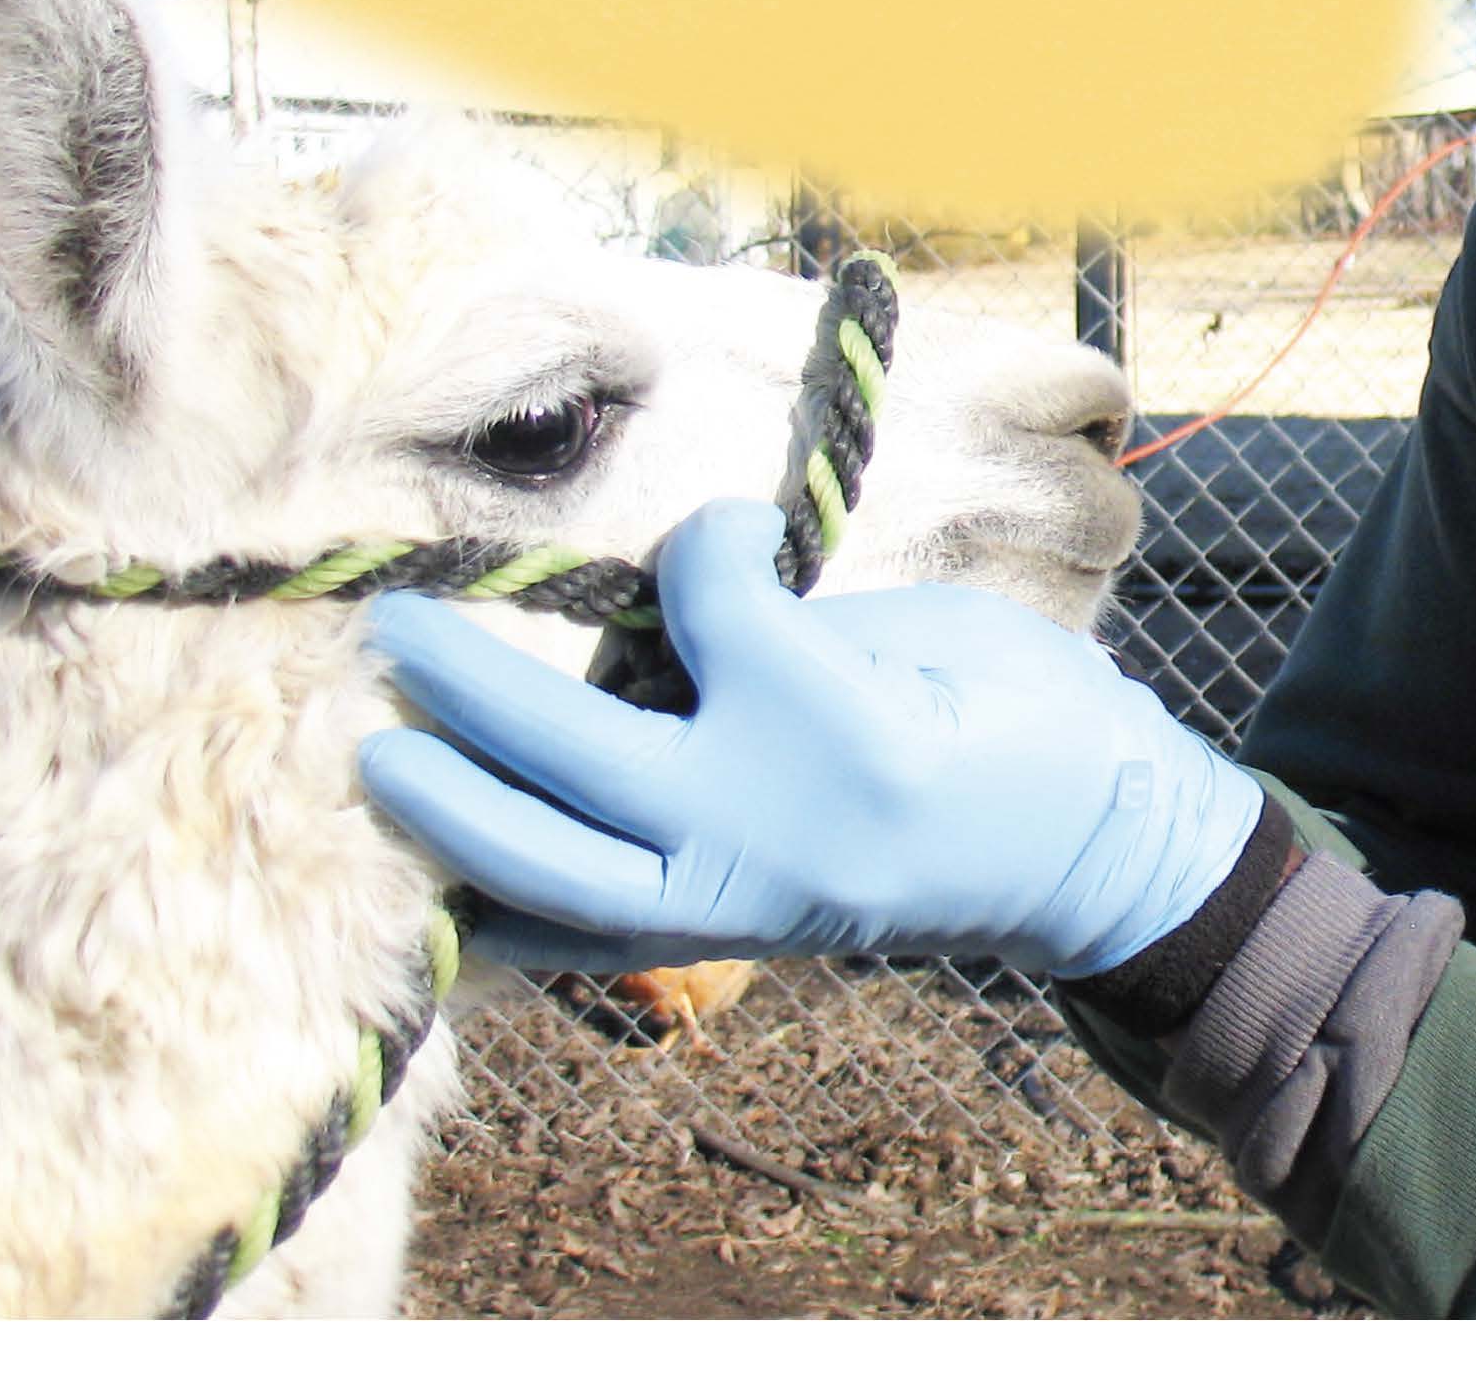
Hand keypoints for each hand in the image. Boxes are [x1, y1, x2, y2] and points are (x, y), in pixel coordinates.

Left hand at [359, 499, 1262, 978]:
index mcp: (834, 726)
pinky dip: (513, 919)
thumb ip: (785, 625)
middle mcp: (770, 826)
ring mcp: (744, 902)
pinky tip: (451, 893)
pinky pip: (594, 943)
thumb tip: (670, 621)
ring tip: (380, 764)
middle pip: (577, 752)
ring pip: (559, 873)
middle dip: (469, 689)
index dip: (708, 539)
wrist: (1095, 863)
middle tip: (387, 629)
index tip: (733, 531)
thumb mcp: (929, 630)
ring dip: (458, 814)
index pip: (706, 600)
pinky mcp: (735, 940)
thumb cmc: (1032, 720)